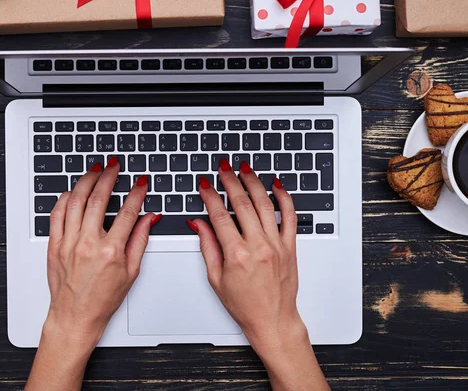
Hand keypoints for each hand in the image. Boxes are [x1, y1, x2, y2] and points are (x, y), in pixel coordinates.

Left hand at [46, 159, 159, 341]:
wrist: (75, 316)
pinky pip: (57, 214)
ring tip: (94, 170)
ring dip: (86, 181)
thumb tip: (150, 217)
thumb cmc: (102, 299)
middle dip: (108, 177)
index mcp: (111, 251)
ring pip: (76, 201)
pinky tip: (74, 190)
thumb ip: (140, 240)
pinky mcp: (54, 245)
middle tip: (114, 166)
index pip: (127, 212)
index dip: (136, 193)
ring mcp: (68, 243)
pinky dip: (65, 198)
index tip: (140, 182)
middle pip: (99, 199)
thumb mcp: (131, 271)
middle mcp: (88, 244)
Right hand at [190, 159, 328, 389]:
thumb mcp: (216, 278)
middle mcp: (258, 247)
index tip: (205, 185)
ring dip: (254, 183)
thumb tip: (199, 224)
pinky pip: (290, 217)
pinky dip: (284, 198)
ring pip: (265, 205)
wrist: (273, 320)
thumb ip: (208, 247)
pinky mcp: (290, 247)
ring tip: (245, 169)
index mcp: (237, 255)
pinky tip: (276, 185)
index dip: (211, 196)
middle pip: (243, 204)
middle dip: (230, 182)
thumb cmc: (244, 305)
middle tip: (223, 168)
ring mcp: (276, 245)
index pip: (220, 216)